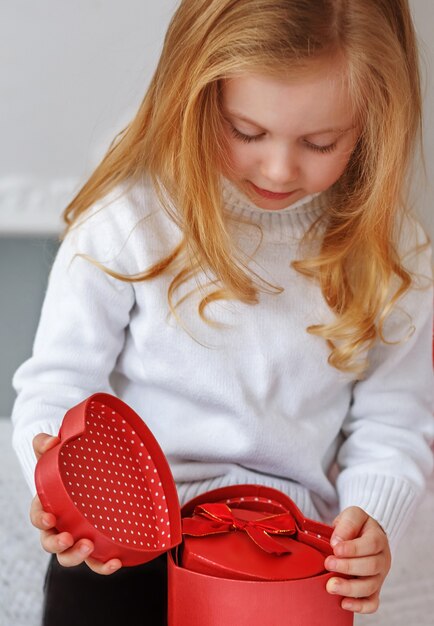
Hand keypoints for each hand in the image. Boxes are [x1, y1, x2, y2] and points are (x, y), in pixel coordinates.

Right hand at [30, 433, 121, 574]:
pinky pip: (96, 561)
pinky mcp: (95, 544)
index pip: (38, 516)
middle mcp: (59, 526)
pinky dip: (102, 566)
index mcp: (48, 505)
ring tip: (89, 548)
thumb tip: (51, 442)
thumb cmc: (68, 466)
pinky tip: (116, 561)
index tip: (49, 518)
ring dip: (77, 556)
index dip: (41, 519)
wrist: (87, 474)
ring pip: (70, 556)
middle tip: (70, 538)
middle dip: (58, 545)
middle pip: (50, 543)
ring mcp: (76, 537)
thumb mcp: (56, 452)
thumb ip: (47, 444)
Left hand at [324, 506, 390, 613]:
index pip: (371, 545)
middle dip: (348, 567)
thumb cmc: (357, 525)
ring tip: (331, 586)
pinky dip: (360, 606)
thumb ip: (347, 525)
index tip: (335, 549)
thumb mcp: (352, 515)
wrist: (365, 534)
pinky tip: (344, 603)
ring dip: (350, 588)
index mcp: (378, 538)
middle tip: (328, 564)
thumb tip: (337, 542)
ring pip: (371, 587)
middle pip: (371, 567)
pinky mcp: (374, 589)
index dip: (353, 549)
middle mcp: (382, 559)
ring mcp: (379, 576)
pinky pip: (372, 603)